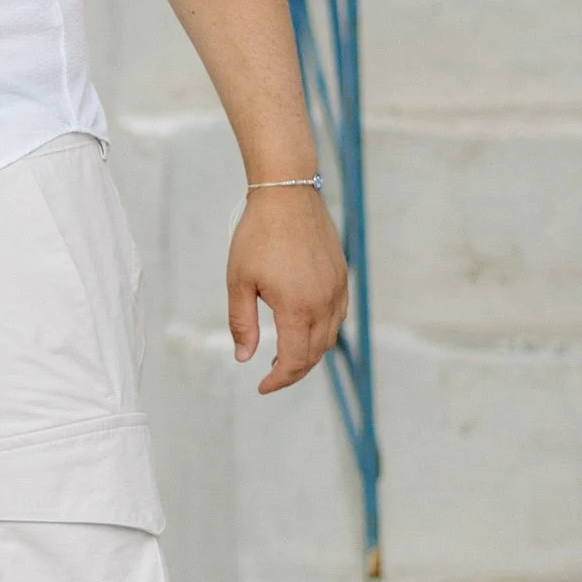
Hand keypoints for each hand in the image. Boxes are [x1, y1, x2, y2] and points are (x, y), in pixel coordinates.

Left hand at [229, 185, 347, 392]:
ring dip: (310, 353)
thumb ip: (242, 323)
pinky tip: (303, 328)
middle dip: (294, 370)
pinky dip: (322, 331)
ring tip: (285, 356)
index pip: (295, 360)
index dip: (279, 380)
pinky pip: (338, 315)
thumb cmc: (257, 235)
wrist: (287, 195)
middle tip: (272, 375)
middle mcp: (324, 302)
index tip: (263, 386)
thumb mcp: (239, 282)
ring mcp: (337, 289)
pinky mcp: (342, 277)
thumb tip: (244, 357)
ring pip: (330, 336)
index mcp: (297, 307)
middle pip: (315, 353)